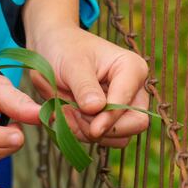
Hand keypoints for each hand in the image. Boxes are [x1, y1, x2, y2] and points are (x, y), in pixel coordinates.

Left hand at [24, 0, 150, 144]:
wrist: (53, 48)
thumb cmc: (64, 49)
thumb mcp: (72, 64)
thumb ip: (85, 87)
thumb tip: (97, 109)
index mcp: (132, 69)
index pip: (132, 106)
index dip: (111, 119)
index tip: (92, 129)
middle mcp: (133, 90)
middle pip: (134, 126)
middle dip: (101, 127)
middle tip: (70, 114)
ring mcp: (123, 107)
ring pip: (117, 137)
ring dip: (87, 131)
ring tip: (64, 110)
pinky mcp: (109, 118)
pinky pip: (102, 138)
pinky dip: (81, 132)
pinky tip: (66, 114)